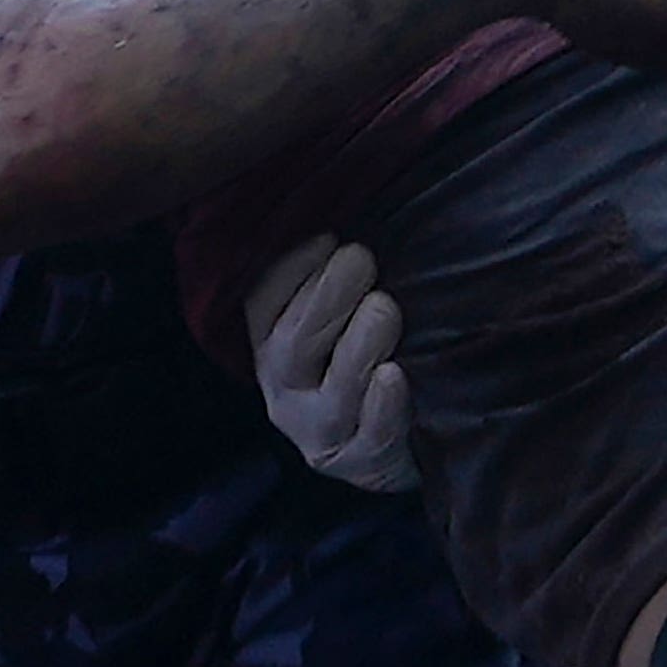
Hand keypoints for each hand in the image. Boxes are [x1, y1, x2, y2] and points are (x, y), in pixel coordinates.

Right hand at [247, 236, 411, 491]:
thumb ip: (341, 271)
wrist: (403, 443)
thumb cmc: (375, 355)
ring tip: (385, 308)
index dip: (290, 269)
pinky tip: (395, 375)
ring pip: (331, 389)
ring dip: (358, 345)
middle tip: (362, 258)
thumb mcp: (348, 312)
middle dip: (327, 297)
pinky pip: (368, 435)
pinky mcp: (360, 462)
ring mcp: (319, 430)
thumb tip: (353, 205)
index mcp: (274, 343)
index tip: (328, 236)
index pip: (263, 303)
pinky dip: (382, 405)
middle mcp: (285, 388)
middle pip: (293, 343)